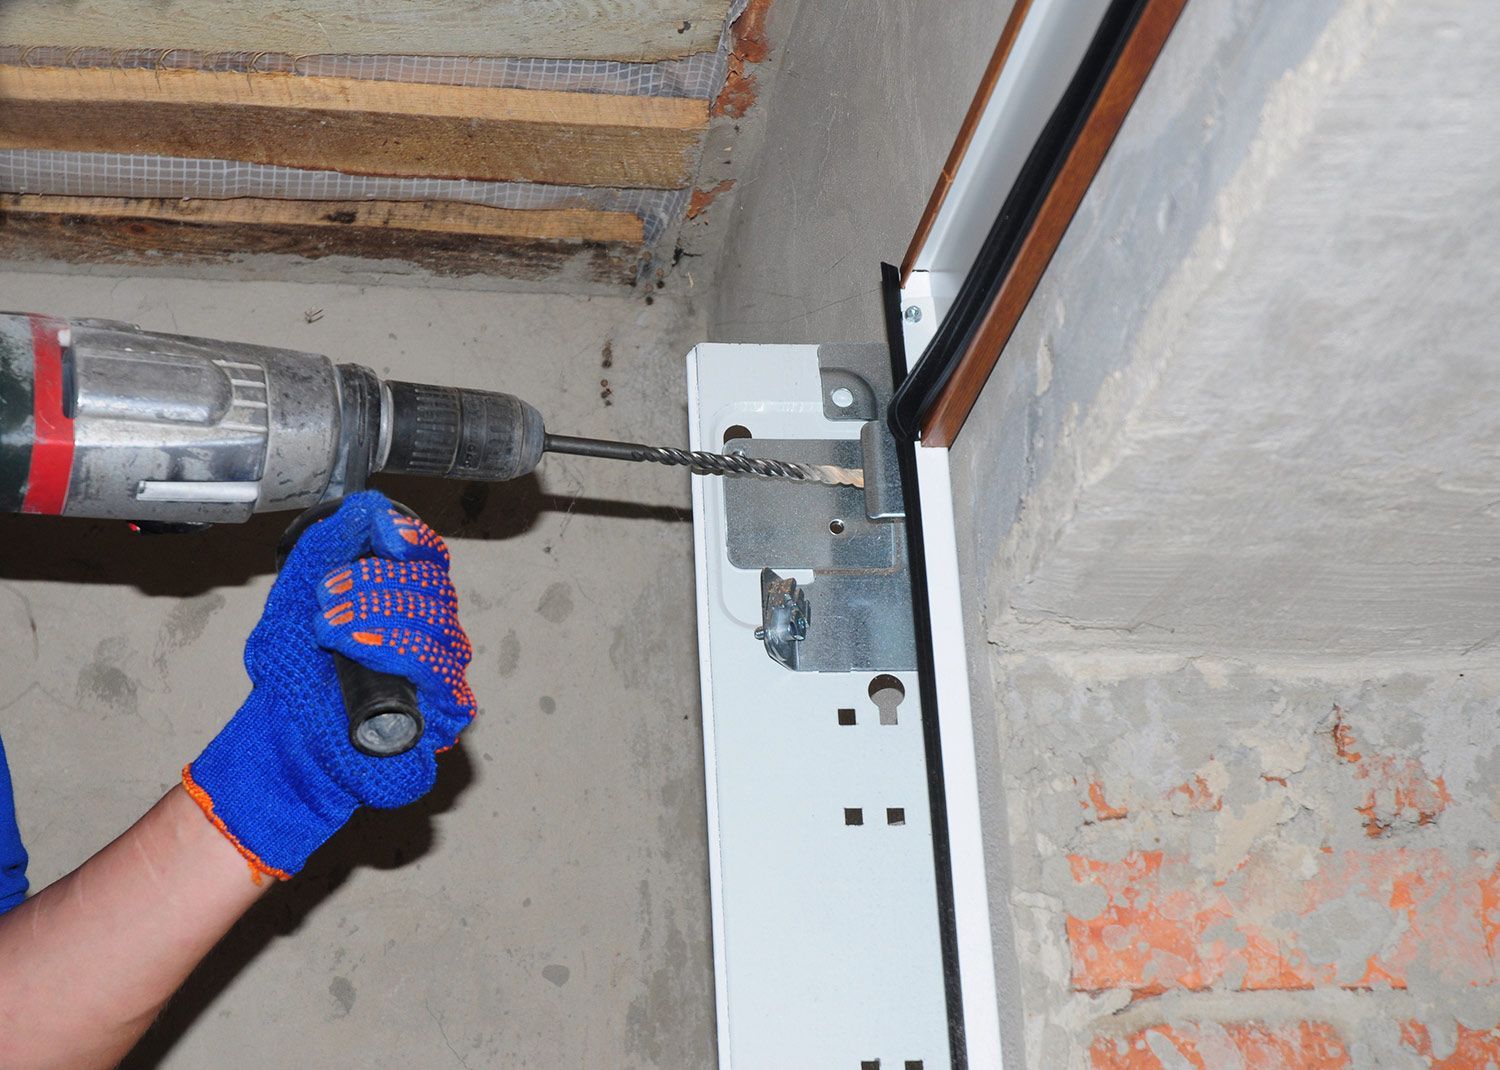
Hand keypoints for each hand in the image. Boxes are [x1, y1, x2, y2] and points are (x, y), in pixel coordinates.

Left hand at [185, 491, 475, 879]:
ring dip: (374, 614)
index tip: (383, 534)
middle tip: (325, 594)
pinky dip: (392, 649)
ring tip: (325, 625)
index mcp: (408, 602)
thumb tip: (372, 506)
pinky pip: (434, 670)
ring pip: (434, 624)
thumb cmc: (296, 670)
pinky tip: (355, 645)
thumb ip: (334, 543)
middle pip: (433, 589)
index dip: (414, 540)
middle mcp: (436, 635)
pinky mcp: (444, 713)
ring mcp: (444, 674)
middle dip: (374, 582)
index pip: (432, 560)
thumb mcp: (301, 592)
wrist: (284, 735)